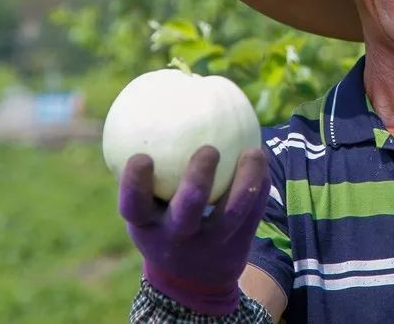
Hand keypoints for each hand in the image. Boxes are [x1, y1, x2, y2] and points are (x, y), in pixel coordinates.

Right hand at [119, 145, 269, 314]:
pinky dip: (258, 187)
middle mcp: (176, 238)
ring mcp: (209, 245)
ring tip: (254, 151)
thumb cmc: (164, 225)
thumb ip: (150, 175)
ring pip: (231, 213)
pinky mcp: (237, 247)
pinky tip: (261, 161)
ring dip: (245, 180)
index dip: (135, 184)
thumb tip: (154, 112)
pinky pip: (253, 213)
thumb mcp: (148, 211)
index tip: (142, 155)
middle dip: (198, 181)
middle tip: (208, 149)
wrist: (192, 281)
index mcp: (146, 226)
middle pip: (187, 211)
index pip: (133, 206)